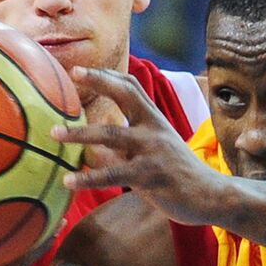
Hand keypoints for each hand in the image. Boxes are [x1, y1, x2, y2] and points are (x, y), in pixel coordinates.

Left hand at [52, 67, 223, 223]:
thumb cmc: (177, 174)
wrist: (211, 196)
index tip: (77, 69)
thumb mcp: (154, 151)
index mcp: (154, 120)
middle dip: (99, 82)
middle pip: (124, 96)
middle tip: (70, 75)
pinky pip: (113, 175)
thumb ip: (126, 145)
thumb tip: (91, 146)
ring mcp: (153, 151)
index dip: (105, 76)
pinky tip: (69, 181)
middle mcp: (154, 129)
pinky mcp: (150, 176)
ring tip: (54, 134)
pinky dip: (88, 178)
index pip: (130, 87)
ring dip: (80, 134)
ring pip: (112, 135)